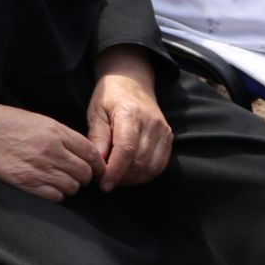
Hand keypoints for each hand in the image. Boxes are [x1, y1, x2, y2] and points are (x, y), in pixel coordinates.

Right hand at [0, 104, 102, 201]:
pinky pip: (56, 197)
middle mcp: (52, 151)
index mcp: (55, 132)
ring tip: (59, 180)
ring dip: (70, 186)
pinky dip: (56, 194)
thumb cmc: (5, 123)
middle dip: (84, 176)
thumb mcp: (37, 120)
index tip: (95, 168)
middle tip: (75, 175)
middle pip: (85, 173)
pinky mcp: (27, 183)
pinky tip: (48, 186)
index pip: (91, 153)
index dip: (97, 163)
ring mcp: (40, 169)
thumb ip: (61, 135)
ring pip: (72, 187)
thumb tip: (81, 152)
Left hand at [88, 47, 171, 189]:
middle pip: (140, 162)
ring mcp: (163, 130)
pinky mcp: (168, 137)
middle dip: (122, 177)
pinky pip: (160, 164)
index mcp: (131, 114)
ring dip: (133, 178)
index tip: (103, 184)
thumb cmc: (109, 96)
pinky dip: (145, 174)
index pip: (126, 150)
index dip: (114, 171)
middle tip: (104, 180)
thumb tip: (97, 163)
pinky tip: (130, 173)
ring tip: (116, 177)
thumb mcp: (96, 112)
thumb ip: (97, 137)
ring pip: (151, 167)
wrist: (131, 81)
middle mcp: (152, 123)